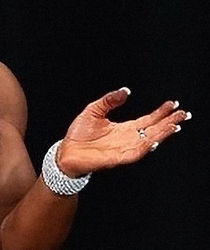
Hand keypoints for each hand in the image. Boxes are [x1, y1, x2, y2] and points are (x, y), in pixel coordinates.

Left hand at [57, 88, 190, 177]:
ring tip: (174, 125)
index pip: (147, 120)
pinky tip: (154, 140)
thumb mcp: (94, 110)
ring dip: (161, 134)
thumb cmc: (78, 134)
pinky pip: (134, 153)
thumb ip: (110, 100)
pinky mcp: (116, 158)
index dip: (161, 113)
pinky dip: (144, 147)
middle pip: (153, 130)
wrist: (66, 152)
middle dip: (168, 122)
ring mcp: (123, 149)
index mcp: (123, 129)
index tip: (173, 104)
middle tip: (183, 114)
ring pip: (148, 141)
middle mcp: (127, 139)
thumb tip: (126, 90)